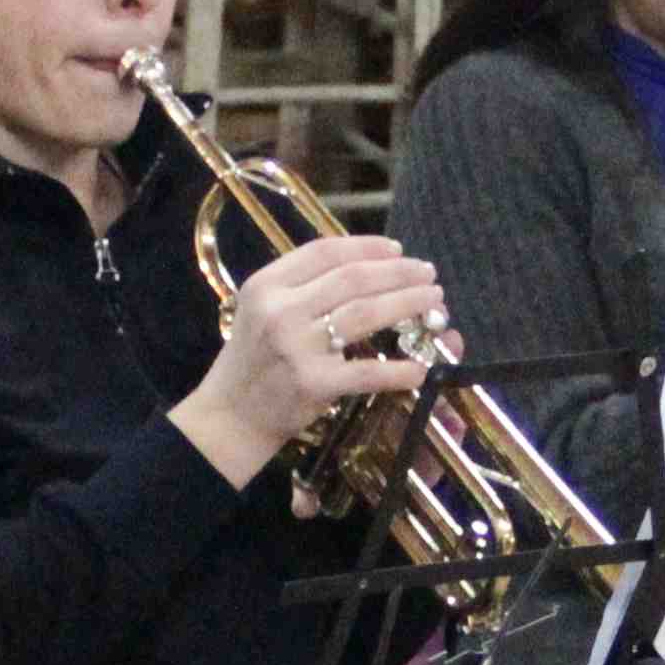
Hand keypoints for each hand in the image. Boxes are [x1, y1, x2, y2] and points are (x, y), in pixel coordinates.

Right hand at [173, 230, 440, 487]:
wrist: (230, 416)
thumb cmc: (252, 361)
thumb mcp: (261, 310)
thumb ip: (301, 287)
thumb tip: (365, 266)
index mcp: (267, 284)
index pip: (325, 251)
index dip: (368, 247)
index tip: (398, 249)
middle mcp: (281, 310)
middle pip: (353, 278)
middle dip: (399, 273)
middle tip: (429, 274)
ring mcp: (297, 346)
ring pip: (366, 313)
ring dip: (407, 304)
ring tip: (433, 302)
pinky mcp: (313, 383)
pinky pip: (367, 371)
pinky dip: (399, 369)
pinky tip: (421, 367)